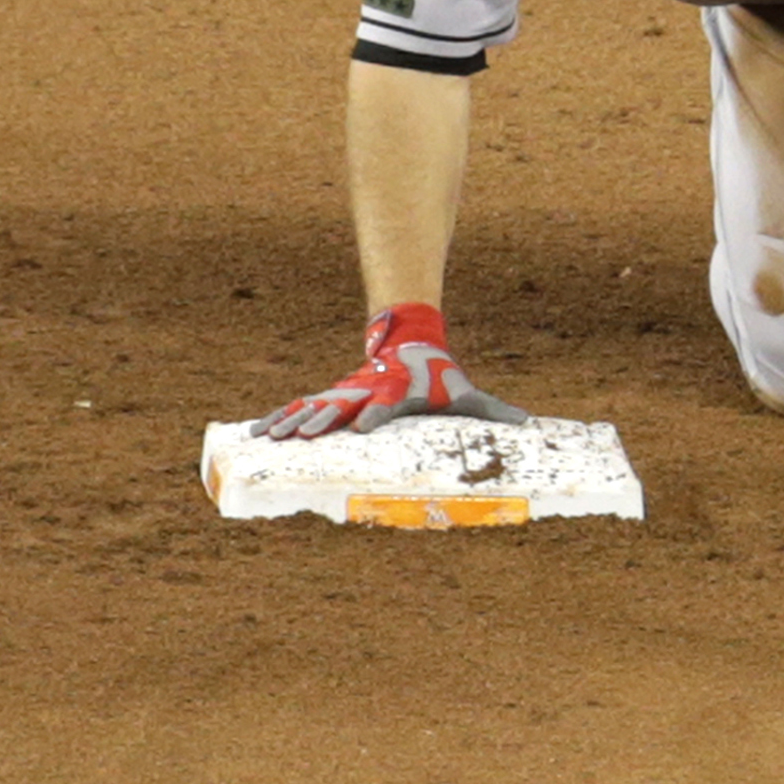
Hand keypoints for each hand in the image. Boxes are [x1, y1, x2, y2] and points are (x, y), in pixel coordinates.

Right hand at [252, 302, 528, 439]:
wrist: (411, 345)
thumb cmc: (440, 378)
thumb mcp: (466, 394)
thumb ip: (492, 410)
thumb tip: (526, 423)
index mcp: (396, 394)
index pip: (384, 406)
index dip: (373, 415)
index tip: (359, 428)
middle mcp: (366, 393)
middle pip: (339, 406)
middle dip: (320, 420)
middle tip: (299, 436)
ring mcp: (345, 393)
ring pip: (312, 407)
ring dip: (289, 421)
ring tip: (267, 437)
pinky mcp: (332, 398)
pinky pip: (300, 408)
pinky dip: (277, 418)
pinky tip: (256, 434)